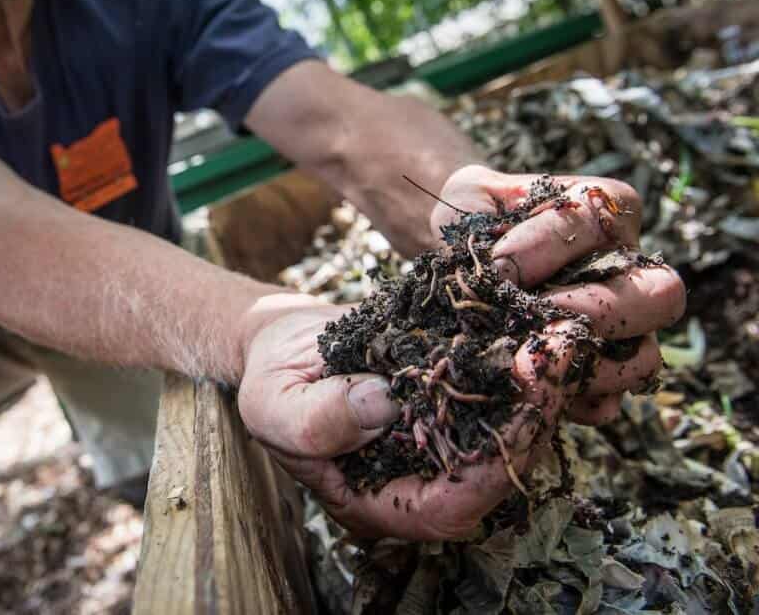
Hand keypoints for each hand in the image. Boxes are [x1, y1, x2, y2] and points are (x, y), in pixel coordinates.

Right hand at [238, 307, 574, 540]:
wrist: (280, 340)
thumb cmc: (271, 378)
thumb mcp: (273, 403)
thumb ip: (318, 420)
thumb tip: (383, 404)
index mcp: (376, 499)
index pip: (448, 507)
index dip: (488, 469)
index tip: (521, 415)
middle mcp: (420, 475)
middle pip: (491, 467)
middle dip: (532, 415)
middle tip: (556, 357)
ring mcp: (440, 434)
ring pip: (505, 427)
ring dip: (538, 384)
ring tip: (559, 334)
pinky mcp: (450, 394)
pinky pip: (495, 387)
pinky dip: (518, 358)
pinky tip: (537, 322)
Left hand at [432, 165, 686, 423]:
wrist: (456, 263)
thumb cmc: (473, 224)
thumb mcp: (470, 200)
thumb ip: (482, 220)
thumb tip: (501, 273)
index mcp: (606, 211)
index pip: (601, 221)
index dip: (549, 244)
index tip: (499, 266)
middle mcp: (631, 271)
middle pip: (661, 293)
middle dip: (596, 309)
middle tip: (535, 315)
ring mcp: (624, 330)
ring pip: (646, 357)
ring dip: (589, 364)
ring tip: (527, 361)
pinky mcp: (598, 378)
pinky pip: (607, 402)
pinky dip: (569, 401)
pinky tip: (529, 389)